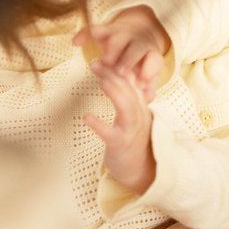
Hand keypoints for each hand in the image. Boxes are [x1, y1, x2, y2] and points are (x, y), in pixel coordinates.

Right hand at [73, 6, 169, 100]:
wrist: (136, 33)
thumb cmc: (141, 61)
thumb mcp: (147, 73)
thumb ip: (148, 86)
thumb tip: (148, 99)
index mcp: (150, 54)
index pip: (154, 59)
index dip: (149, 69)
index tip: (142, 82)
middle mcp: (138, 42)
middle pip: (136, 48)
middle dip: (128, 60)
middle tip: (120, 73)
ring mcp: (122, 35)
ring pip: (118, 38)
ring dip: (111, 49)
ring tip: (103, 62)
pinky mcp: (107, 30)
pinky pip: (96, 29)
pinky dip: (85, 34)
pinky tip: (76, 43)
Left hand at [85, 63, 155, 193]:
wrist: (141, 171)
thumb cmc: (132, 141)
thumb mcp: (132, 116)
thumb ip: (127, 96)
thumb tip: (118, 74)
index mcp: (141, 107)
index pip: (132, 82)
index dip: (118, 68)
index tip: (102, 57)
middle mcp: (139, 116)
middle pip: (129, 91)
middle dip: (113, 74)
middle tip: (95, 62)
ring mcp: (131, 131)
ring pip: (127, 108)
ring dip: (115, 93)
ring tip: (101, 81)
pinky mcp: (121, 145)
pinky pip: (111, 135)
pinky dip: (100, 126)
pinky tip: (87, 118)